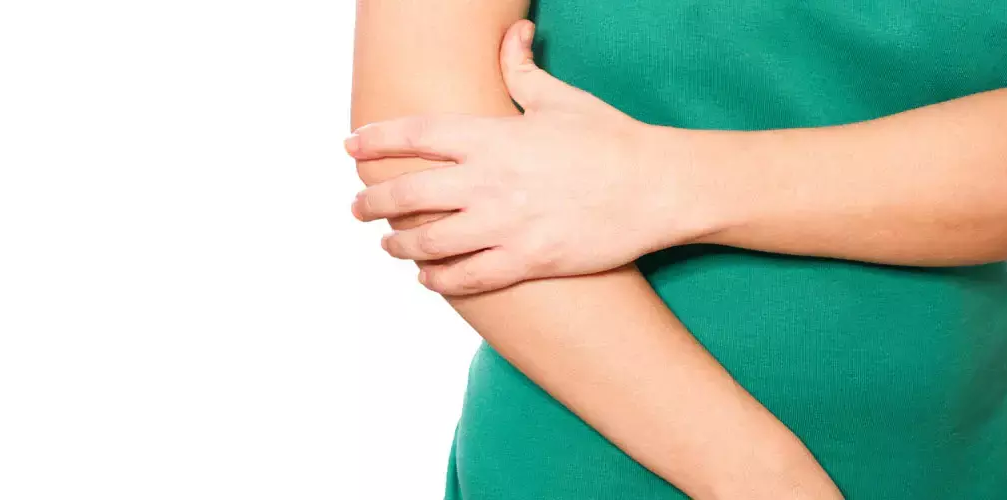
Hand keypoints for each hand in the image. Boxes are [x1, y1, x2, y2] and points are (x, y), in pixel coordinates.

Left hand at [347, 20, 703, 294]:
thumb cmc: (609, 139)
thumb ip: (522, 69)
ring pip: (426, 243)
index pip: (413, 135)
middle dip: (371, 202)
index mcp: (490, 136)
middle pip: (405, 194)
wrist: (656, 187)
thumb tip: (514, 32)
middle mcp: (487, 181)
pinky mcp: (525, 261)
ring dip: (398, 245)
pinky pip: (465, 277)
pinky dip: (438, 280)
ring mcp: (503, 225)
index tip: (351, 147)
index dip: (375, 140)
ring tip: (389, 245)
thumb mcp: (560, 98)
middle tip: (357, 207)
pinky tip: (428, 278)